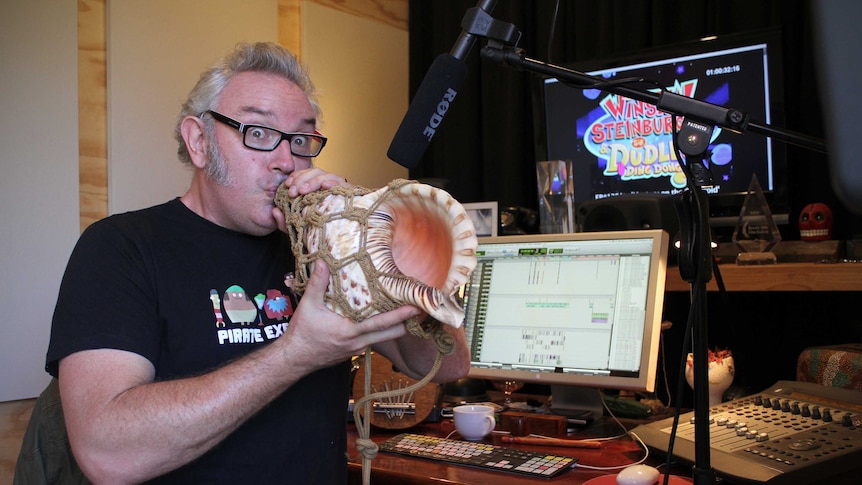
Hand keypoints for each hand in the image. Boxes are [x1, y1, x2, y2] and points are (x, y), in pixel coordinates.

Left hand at [272, 168, 349, 231]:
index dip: (296, 176)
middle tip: (293, 192)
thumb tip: (274, 211)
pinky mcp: (350, 193)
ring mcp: (339, 188)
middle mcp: (327, 185)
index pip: (305, 174)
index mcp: (316, 188)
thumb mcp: (298, 227)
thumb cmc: (318, 230)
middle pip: (315, 172)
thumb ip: (284, 221)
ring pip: (326, 175)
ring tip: (303, 191)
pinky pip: (343, 184)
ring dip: (313, 181)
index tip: (287, 186)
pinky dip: (334, 183)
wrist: (340, 240)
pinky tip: (326, 187)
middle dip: (302, 179)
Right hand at [279, 261, 417, 370]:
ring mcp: (358, 349)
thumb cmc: (302, 333)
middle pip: (392, 334)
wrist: (295, 358)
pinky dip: (381, 331)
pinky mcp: (355, 351)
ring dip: (395, 326)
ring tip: (406, 311)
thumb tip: (321, 261)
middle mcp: (358, 342)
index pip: (381, 324)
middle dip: (407, 322)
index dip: (401, 316)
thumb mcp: (308, 306)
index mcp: (350, 331)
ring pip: (384, 338)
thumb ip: (317, 283)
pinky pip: (374, 340)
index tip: (416, 307)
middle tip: (420, 308)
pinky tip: (382, 319)